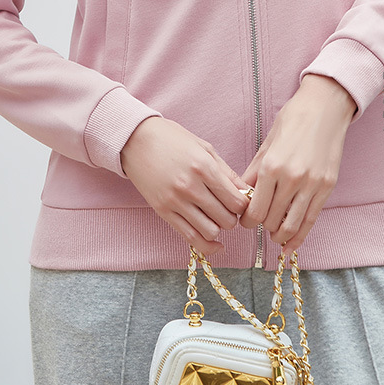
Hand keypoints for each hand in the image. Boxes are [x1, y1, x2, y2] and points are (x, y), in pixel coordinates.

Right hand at [120, 117, 251, 256]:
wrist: (136, 140)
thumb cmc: (172, 139)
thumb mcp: (204, 148)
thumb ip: (227, 172)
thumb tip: (247, 192)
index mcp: (204, 167)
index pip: (236, 201)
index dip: (244, 204)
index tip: (241, 200)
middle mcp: (190, 187)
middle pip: (226, 219)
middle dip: (233, 217)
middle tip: (229, 208)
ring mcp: (175, 201)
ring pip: (211, 231)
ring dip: (219, 228)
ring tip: (216, 217)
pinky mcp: (163, 212)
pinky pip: (190, 237)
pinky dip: (207, 245)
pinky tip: (216, 243)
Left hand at [239, 75, 355, 258]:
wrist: (325, 107)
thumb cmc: (293, 119)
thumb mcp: (267, 143)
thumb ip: (254, 173)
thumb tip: (242, 196)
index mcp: (272, 166)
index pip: (255, 210)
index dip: (247, 221)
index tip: (245, 221)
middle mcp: (292, 178)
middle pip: (272, 220)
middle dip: (263, 227)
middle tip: (260, 224)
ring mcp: (312, 184)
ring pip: (292, 225)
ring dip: (280, 235)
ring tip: (275, 236)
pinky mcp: (327, 187)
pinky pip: (312, 219)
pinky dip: (300, 236)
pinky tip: (291, 245)